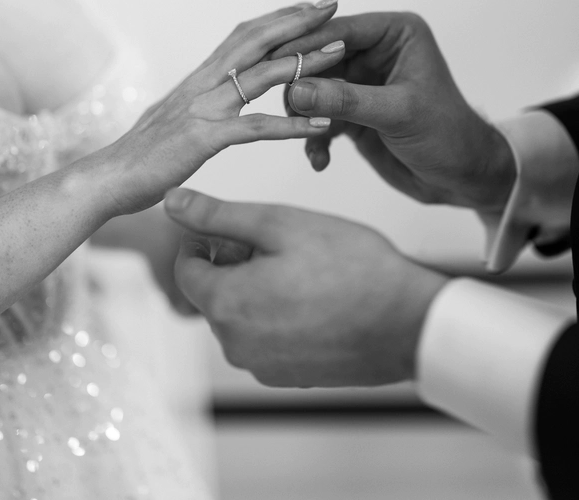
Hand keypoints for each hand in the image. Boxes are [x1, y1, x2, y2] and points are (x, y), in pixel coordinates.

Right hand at [96, 0, 344, 214]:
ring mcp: (204, 108)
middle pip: (256, 40)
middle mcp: (204, 84)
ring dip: (305, 62)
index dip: (278, 17)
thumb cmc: (144, 152)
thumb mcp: (176, 116)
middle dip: (297, 20)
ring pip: (263, 76)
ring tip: (341, 53)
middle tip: (333, 3)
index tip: (308, 5)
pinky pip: (256, 128)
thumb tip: (215, 93)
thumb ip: (200, 100)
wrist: (107, 178)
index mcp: (200, 78)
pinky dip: (292, 125)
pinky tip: (322, 125)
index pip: (244, 35)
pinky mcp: (204, 139)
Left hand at [165, 189, 446, 387]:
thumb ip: (218, 215)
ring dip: (257, 289)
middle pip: (213, 292)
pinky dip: (277, 315)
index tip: (240, 228)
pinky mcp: (288, 377)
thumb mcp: (279, 225)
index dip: (207, 239)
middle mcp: (234, 344)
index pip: (185, 268)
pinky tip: (314, 298)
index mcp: (225, 304)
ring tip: (302, 269)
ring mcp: (262, 366)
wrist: (407, 322)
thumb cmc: (348, 266)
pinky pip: (264, 339)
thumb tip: (171, 202)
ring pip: (240, 315)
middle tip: (280, 244)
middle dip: (234, 264)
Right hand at [274, 11, 515, 212]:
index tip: (271, 60)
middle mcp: (376, 53)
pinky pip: (320, 118)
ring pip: (314, 89)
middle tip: (282, 105)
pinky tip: (320, 160)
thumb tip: (296, 91)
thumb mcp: (397, 114)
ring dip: (305, 115)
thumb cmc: (448, 135)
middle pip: (319, 59)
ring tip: (306, 136)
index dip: (305, 45)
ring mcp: (362, 83)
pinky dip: (315, 138)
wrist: (462, 178)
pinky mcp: (353, 112)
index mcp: (395, 35)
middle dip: (300, 84)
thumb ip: (346, 101)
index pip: (339, 30)